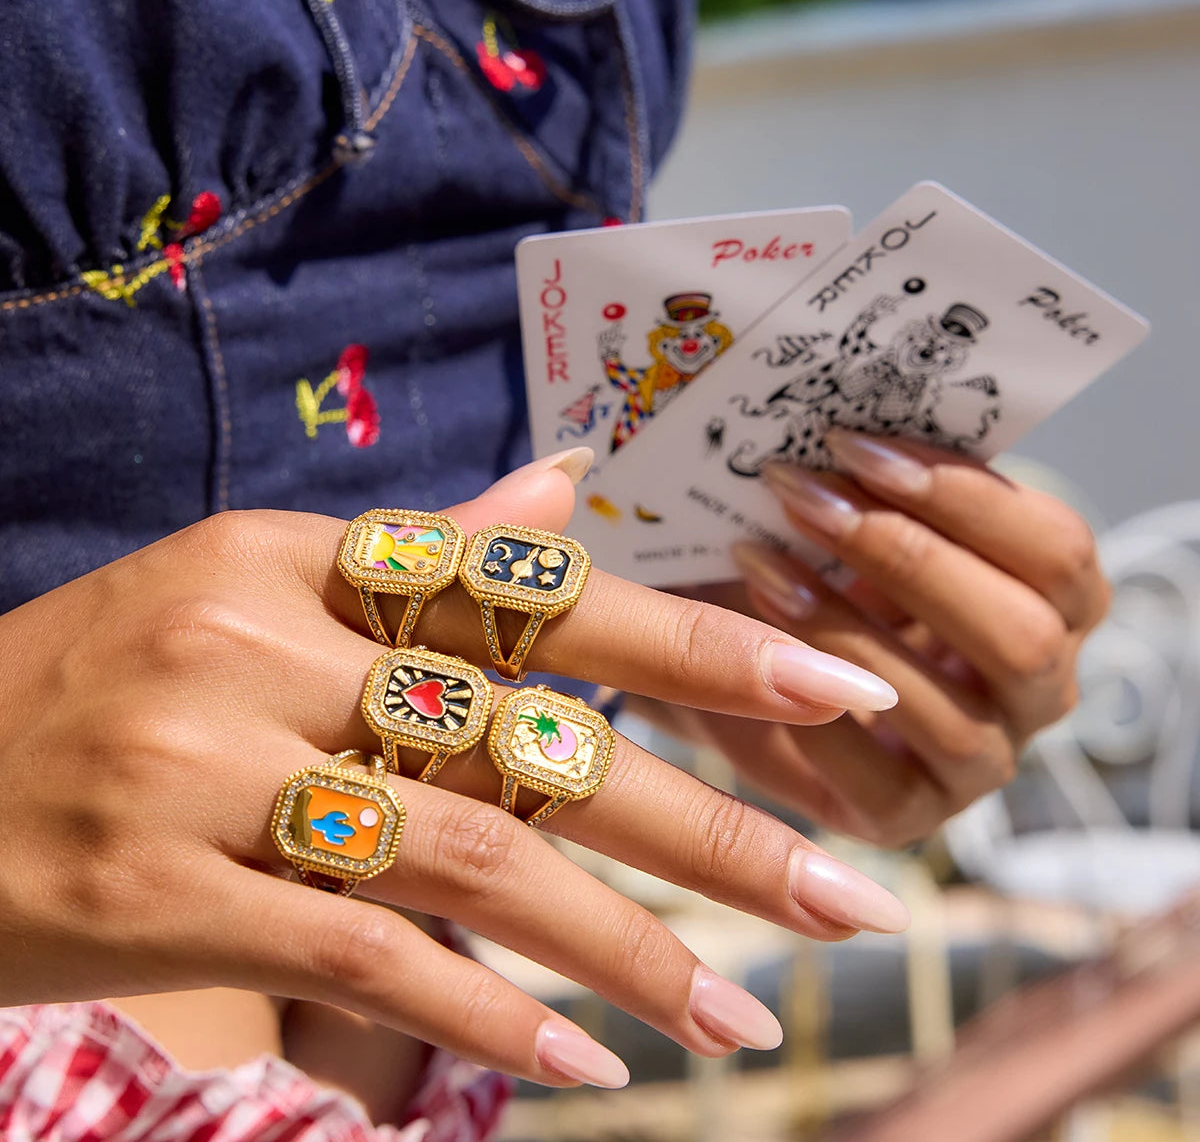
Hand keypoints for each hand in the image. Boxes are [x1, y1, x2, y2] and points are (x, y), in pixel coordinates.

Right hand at [0, 451, 906, 1089]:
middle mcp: (262, 643)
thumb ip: (425, 552)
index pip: (537, 592)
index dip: (694, 644)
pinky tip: (585, 1063)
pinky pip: (363, 957)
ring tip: (744, 1016)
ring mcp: (204, 765)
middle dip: (710, 825)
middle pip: (537, 739)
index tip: (831, 690)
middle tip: (848, 892)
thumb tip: (568, 486)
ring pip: (472, 860)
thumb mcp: (255, 586)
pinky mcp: (157, 887)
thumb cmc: (111, 678)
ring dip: (625, 949)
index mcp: (298, 554)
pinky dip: (482, 1016)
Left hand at [647, 429, 1107, 848]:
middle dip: (906, 555)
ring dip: (848, 628)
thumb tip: (839, 412)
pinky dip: (814, 709)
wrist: (731, 669)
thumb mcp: (850, 521)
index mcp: (1052, 602)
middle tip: (801, 493)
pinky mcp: (910, 816)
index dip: (966, 494)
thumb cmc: (810, 573)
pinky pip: (880, 774)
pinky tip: (751, 652)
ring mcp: (982, 763)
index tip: (855, 443)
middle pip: (1024, 631)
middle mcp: (1037, 689)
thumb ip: (872, 480)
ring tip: (760, 560)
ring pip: (955, 711)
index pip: (1056, 549)